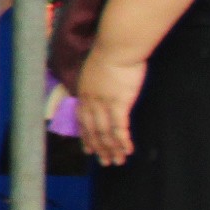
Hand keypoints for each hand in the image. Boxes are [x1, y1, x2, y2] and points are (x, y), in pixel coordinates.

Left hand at [77, 51, 147, 165]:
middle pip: (92, 130)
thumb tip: (100, 86)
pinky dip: (122, 141)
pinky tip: (127, 150)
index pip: (81, 120)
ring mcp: (103, 103)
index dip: (85, 136)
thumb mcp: (96, 69)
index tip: (87, 150)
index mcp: (83, 92)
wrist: (116, 47)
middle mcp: (90, 100)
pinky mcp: (119, 103)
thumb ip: (96, 81)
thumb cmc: (110, 53)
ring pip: (104, 132)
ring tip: (117, 162)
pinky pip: (119, 127)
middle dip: (99, 148)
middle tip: (105, 162)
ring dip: (111, 149)